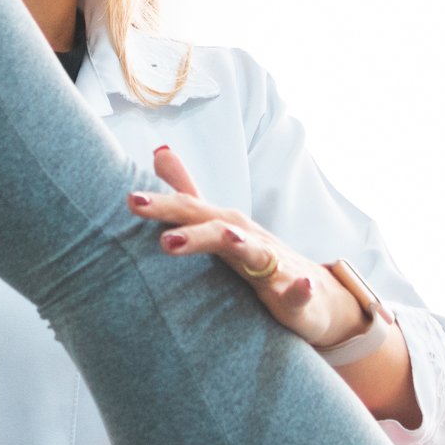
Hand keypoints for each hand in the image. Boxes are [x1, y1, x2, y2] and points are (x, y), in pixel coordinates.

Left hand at [127, 148, 365, 348]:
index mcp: (225, 225)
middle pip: (219, 227)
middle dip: (193, 229)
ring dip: (242, 245)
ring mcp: (275, 263)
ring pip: (257, 252)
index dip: (162, 206)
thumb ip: (187, 191)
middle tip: (163, 238)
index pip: (190, 210)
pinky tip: (303, 285)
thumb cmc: (256, 256)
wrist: (314, 292)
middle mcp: (248, 238)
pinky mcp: (297, 293)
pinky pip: (300, 290)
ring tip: (228, 238)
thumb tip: (158, 151)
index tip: (130, 200)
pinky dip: (301, 287)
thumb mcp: (217, 223)